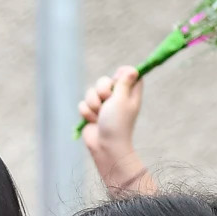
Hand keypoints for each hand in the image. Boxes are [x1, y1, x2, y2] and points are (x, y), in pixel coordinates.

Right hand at [78, 66, 148, 189]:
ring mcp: (103, 105)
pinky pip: (83, 103)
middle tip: (107, 100)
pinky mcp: (91, 112)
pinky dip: (86, 113)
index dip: (122, 73)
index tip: (117, 78)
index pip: (129, 74)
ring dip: (93, 104)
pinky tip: (93, 121)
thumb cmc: (117, 123)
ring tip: (99, 115)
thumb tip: (133, 70)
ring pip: (91, 91)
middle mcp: (117, 97)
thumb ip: (124, 83)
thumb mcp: (122, 100)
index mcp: (129, 93)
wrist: (105, 145)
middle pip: (105, 80)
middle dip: (101, 89)